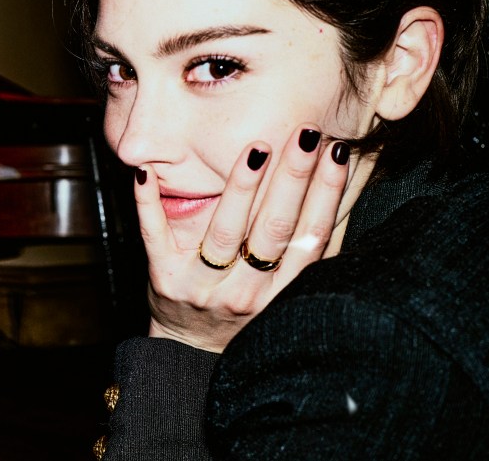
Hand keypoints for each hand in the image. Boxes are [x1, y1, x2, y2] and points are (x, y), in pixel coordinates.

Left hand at [135, 125, 350, 352]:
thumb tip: (341, 188)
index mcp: (281, 292)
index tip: (337, 152)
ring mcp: (202, 286)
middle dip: (292, 178)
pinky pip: (155, 235)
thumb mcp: (281, 288)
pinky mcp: (164, 279)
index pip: (311, 237)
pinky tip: (147, 172)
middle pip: (273, 230)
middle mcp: (245, 292)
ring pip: (225, 231)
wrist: (189, 354)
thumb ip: (305, 248)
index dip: (327, 193)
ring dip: (241, 187)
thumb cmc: (243, 309)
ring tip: (257, 149)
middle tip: (306, 135)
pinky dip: (149, 203)